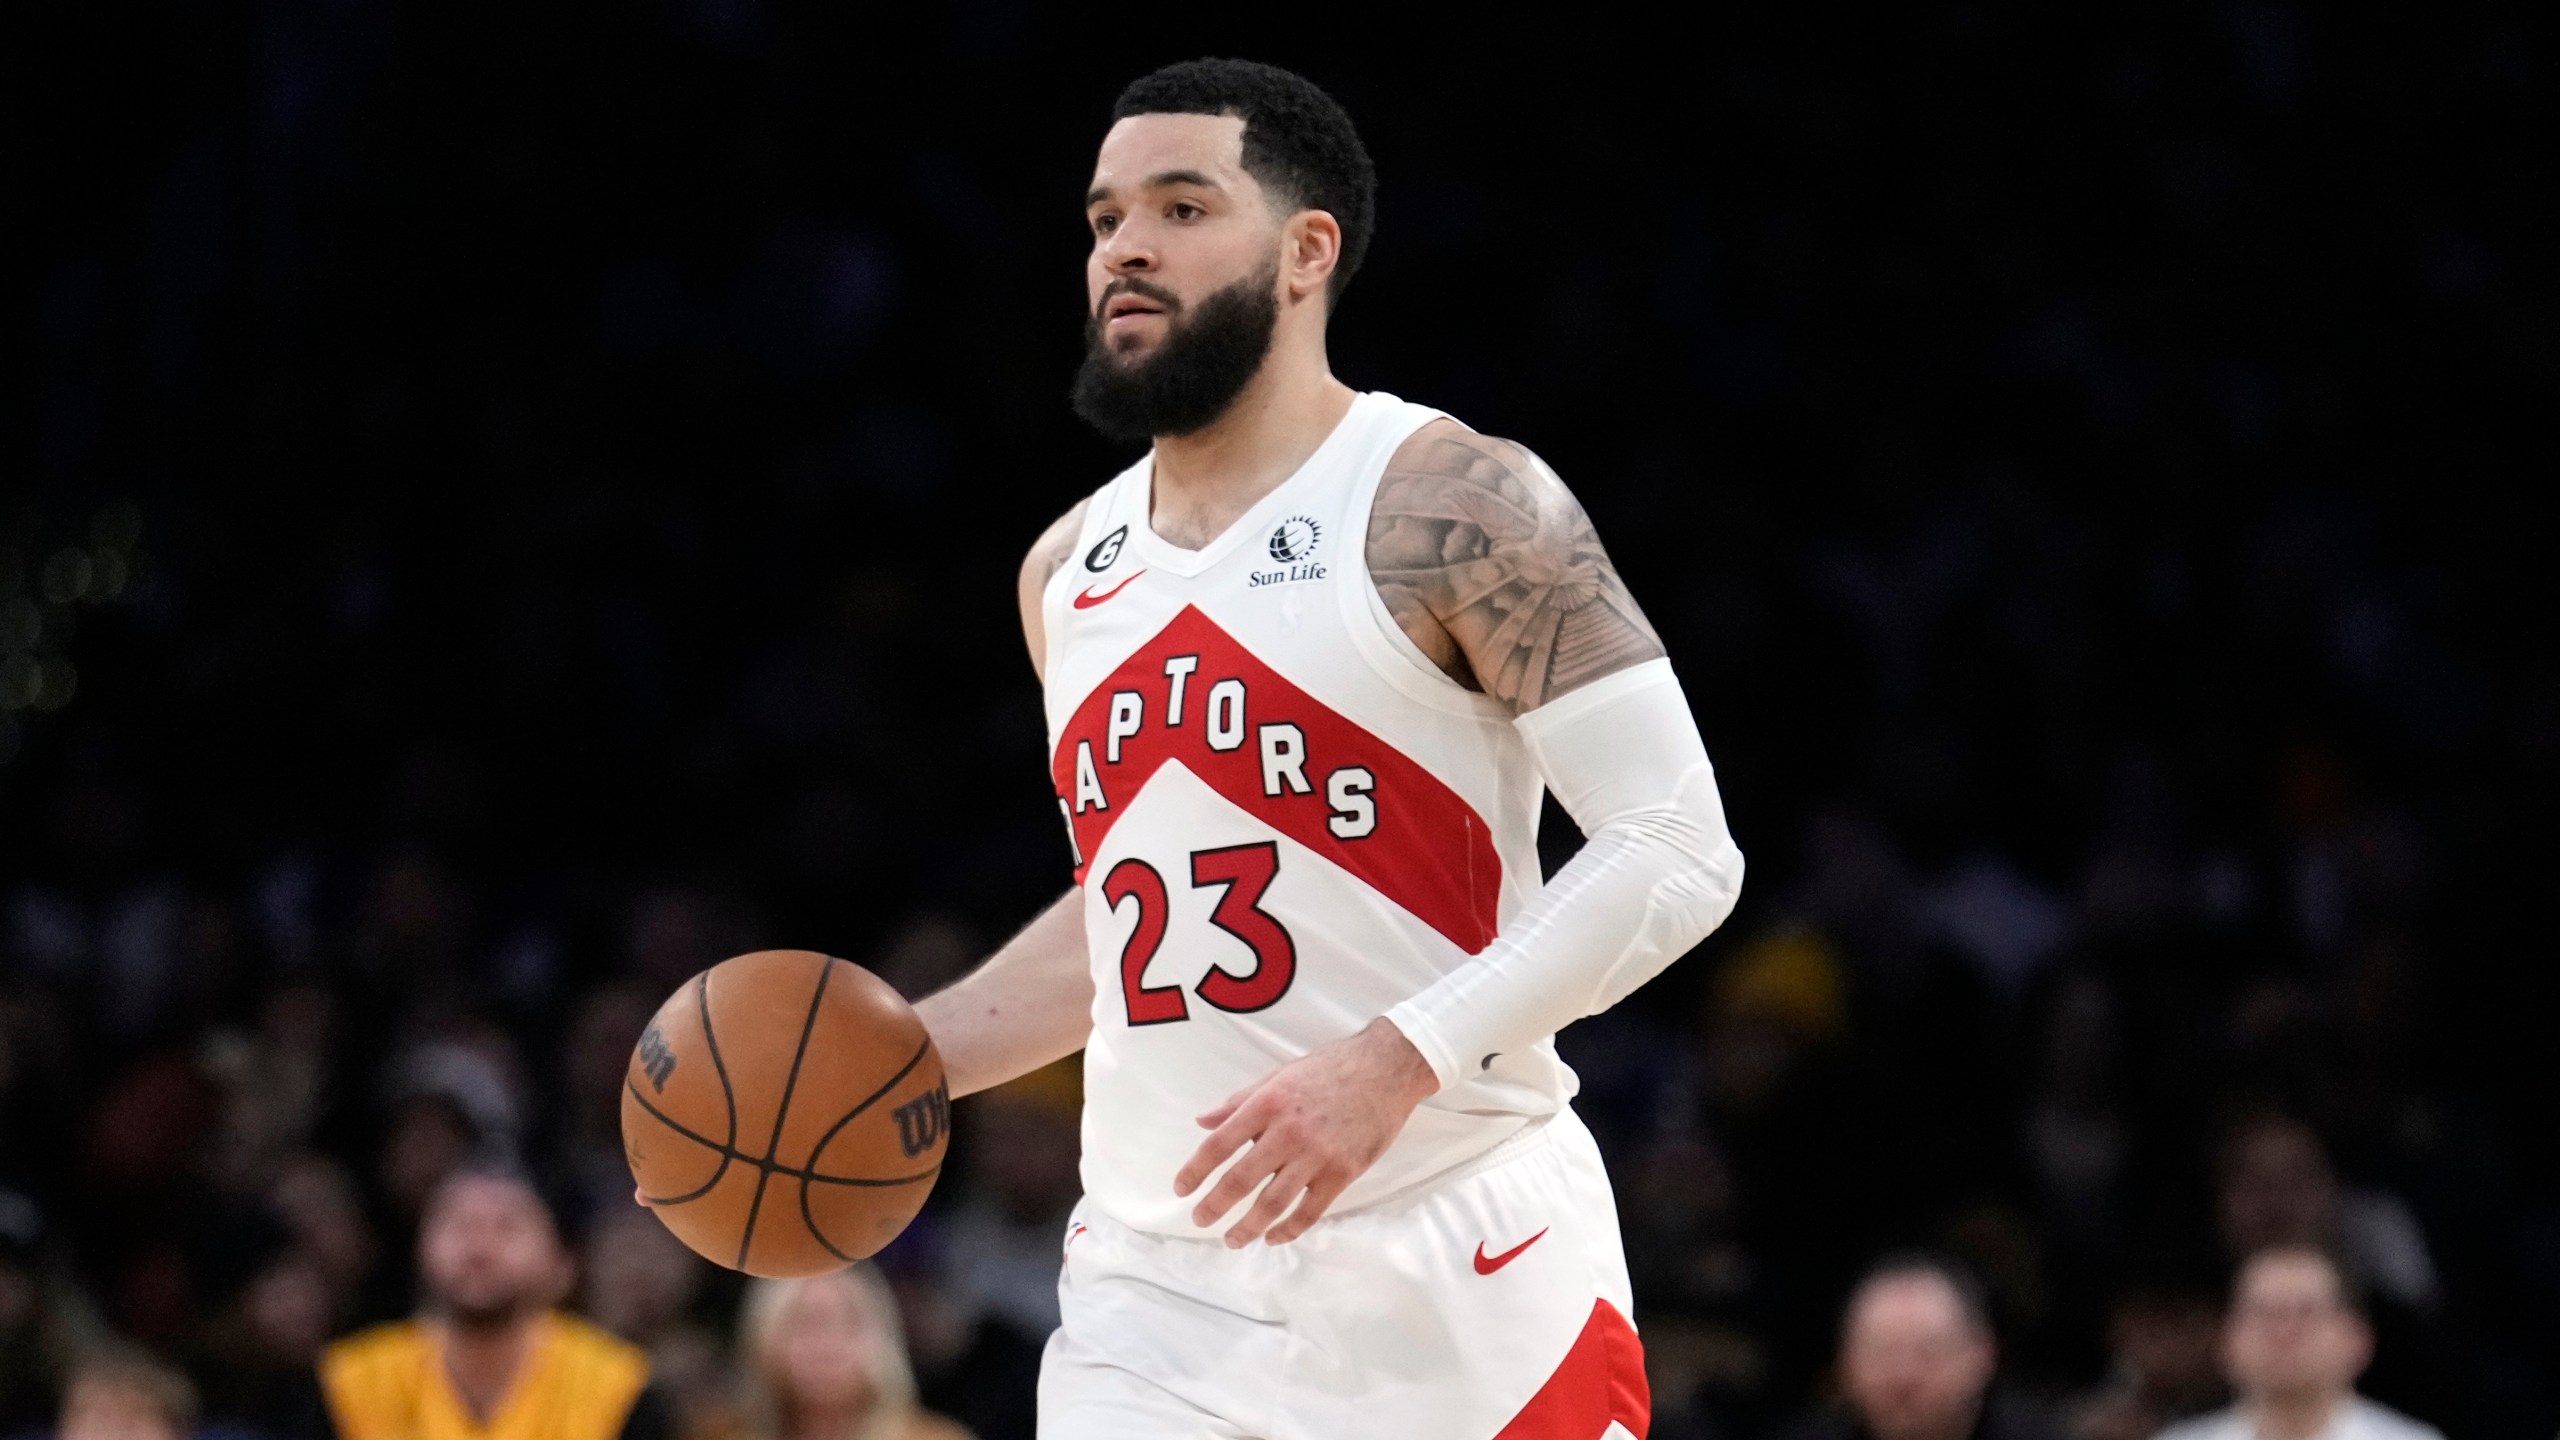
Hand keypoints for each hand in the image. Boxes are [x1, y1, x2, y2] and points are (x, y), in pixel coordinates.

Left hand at [1173, 1017, 1439, 1246]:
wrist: (1386, 1068)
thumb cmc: (1330, 1068)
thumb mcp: (1279, 1075)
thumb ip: (1239, 1102)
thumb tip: (1203, 1121)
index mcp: (1267, 1103)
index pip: (1219, 1144)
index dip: (1196, 1170)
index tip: (1181, 1189)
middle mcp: (1287, 1131)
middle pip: (1241, 1180)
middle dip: (1215, 1206)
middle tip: (1200, 1221)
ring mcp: (1317, 1155)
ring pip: (1273, 1203)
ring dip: (1248, 1227)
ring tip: (1232, 1239)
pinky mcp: (1343, 1171)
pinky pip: (1310, 1211)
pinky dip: (1289, 1229)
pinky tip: (1274, 1236)